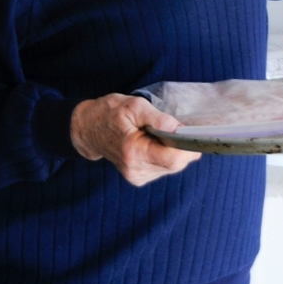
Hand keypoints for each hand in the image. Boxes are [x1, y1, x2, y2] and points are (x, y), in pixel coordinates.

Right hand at [70, 94, 200, 185]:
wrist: (87, 129)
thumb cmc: (109, 113)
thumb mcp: (133, 106)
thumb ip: (157, 118)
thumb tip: (178, 128)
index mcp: (133, 152)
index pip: (172, 159)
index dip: (188, 148)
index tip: (196, 133)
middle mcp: (135, 169)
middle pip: (175, 165)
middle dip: (184, 149)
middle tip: (184, 130)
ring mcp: (135, 176)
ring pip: (171, 168)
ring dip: (176, 152)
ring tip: (166, 134)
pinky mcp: (137, 177)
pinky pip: (163, 169)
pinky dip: (167, 156)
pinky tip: (159, 143)